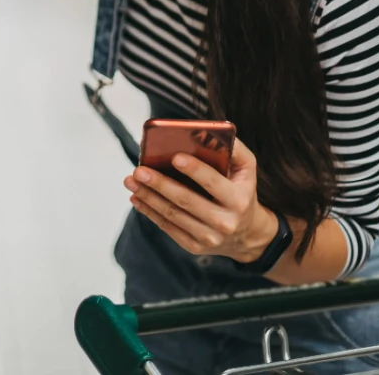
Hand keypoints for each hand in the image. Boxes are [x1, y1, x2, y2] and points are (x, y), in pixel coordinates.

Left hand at [123, 137, 278, 263]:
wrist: (247, 234)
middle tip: (139, 170)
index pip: (213, 182)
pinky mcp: (194, 246)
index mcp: (238, 199)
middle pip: (186, 200)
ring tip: (131, 180)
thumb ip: (234, 149)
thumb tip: (207, 132)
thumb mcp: (246, 169)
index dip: (194, 170)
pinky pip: (168, 228)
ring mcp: (209, 237)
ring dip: (148, 197)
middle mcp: (225, 221)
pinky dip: (149, 212)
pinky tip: (136, 197)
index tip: (174, 157)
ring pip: (173, 215)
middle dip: (160, 183)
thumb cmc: (241, 190)